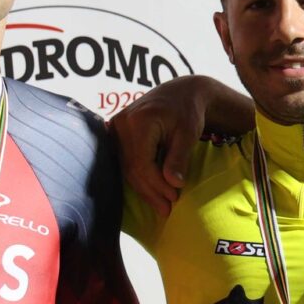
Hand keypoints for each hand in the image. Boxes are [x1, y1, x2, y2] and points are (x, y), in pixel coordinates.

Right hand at [109, 77, 211, 215]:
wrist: (180, 93)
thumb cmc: (187, 112)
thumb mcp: (188, 134)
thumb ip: (178, 158)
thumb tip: (173, 185)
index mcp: (138, 121)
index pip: (142, 162)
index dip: (157, 184)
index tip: (174, 198)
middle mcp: (121, 123)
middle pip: (131, 168)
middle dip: (150, 191)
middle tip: (167, 210)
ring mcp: (115, 127)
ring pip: (126, 167)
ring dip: (144, 188)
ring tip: (162, 205)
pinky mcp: (116, 133)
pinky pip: (125, 161)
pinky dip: (139, 177)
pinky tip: (151, 191)